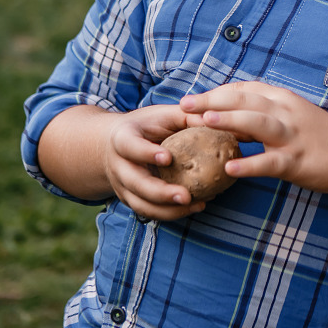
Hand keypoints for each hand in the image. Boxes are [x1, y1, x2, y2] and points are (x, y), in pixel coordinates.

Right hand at [103, 105, 208, 220]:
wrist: (114, 145)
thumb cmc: (145, 126)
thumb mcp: (161, 114)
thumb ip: (184, 116)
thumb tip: (213, 119)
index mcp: (122, 139)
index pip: (130, 147)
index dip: (146, 154)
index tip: (168, 158)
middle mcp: (119, 166)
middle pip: (136, 183)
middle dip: (160, 193)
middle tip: (186, 196)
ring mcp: (124, 186)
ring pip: (142, 204)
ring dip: (169, 210)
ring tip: (198, 205)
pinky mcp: (133, 200)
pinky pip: (150, 212)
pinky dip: (173, 213)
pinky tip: (196, 206)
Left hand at [180, 82, 327, 219]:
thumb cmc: (323, 137)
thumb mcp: (294, 116)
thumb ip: (265, 113)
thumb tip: (232, 115)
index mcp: (283, 100)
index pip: (245, 90)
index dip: (217, 92)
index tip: (193, 98)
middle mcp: (286, 113)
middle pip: (245, 100)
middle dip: (213, 100)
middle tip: (184, 105)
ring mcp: (292, 137)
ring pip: (258, 123)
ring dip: (230, 120)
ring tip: (203, 121)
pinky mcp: (297, 161)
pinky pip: (270, 162)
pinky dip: (249, 164)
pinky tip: (229, 169)